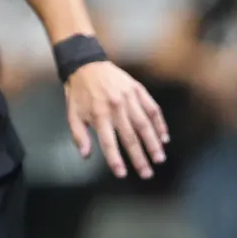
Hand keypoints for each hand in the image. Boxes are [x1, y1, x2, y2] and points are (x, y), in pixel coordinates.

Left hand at [64, 59, 168, 177]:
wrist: (86, 64)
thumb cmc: (79, 92)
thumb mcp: (72, 113)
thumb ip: (78, 135)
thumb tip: (85, 155)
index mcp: (98, 114)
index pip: (108, 142)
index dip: (115, 160)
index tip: (121, 174)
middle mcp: (116, 107)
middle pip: (130, 137)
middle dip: (139, 158)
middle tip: (146, 174)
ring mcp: (129, 97)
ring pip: (145, 124)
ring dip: (153, 144)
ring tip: (159, 159)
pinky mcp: (138, 90)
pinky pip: (153, 109)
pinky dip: (160, 124)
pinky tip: (164, 137)